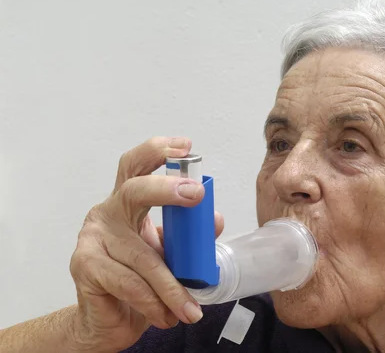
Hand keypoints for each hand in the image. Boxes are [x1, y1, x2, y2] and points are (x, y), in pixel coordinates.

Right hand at [68, 137, 223, 351]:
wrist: (108, 321)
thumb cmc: (139, 281)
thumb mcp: (170, 254)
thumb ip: (190, 236)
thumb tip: (216, 219)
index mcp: (127, 204)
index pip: (137, 166)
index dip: (158, 151)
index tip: (186, 146)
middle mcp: (108, 213)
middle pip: (133, 190)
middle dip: (166, 189)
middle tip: (196, 195)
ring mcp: (93, 238)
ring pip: (143, 256)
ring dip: (172, 287)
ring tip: (192, 309)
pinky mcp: (85, 265)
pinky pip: (130, 283)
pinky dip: (154, 302)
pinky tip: (167, 316)